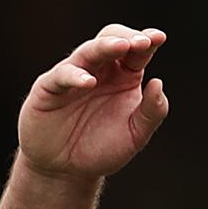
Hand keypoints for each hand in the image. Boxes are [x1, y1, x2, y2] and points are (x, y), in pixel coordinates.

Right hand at [18, 24, 168, 180]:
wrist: (67, 171)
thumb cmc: (102, 148)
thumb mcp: (136, 135)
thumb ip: (151, 111)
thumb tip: (158, 83)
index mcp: (123, 76)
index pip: (136, 51)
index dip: (146, 41)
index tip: (159, 37)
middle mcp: (99, 71)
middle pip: (111, 40)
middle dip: (126, 37)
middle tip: (142, 41)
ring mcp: (73, 77)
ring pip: (87, 52)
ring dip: (104, 47)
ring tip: (120, 46)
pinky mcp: (48, 89)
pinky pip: (60, 76)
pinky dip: (74, 76)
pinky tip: (89, 82)